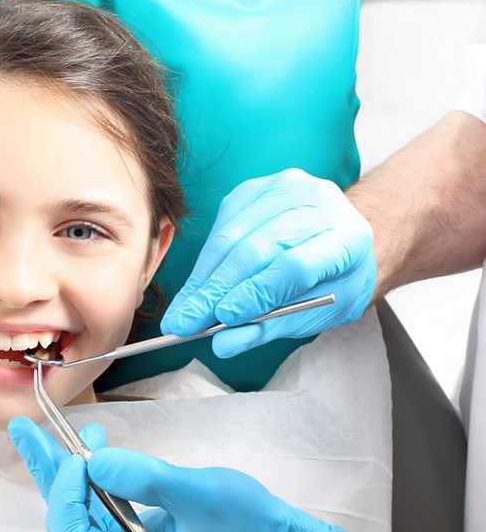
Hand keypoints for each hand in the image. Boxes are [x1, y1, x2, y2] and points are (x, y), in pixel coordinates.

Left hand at [8, 417, 349, 531]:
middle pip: (68, 522)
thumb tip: (92, 461)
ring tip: (48, 430)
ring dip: (66, 469)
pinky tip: (88, 447)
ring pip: (79, 512)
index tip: (80, 457)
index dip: (67, 495)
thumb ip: (143, 478)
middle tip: (24, 428)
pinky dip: (90, 476)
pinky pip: (98, 509)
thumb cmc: (247, 526)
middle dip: (50, 472)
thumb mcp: (197, 494)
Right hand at [160, 169, 375, 357]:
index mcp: (348, 239)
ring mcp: (285, 187)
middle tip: (186, 322)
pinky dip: (205, 260)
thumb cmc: (330, 280)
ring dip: (203, 278)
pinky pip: (221, 225)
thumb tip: (224, 344)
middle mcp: (319, 203)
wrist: (338, 237)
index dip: (255, 293)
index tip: (224, 318)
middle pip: (256, 249)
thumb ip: (271, 327)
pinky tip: (197, 285)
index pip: (294, 266)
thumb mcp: (315, 313)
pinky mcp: (256, 187)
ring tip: (183, 310)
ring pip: (231, 236)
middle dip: (215, 290)